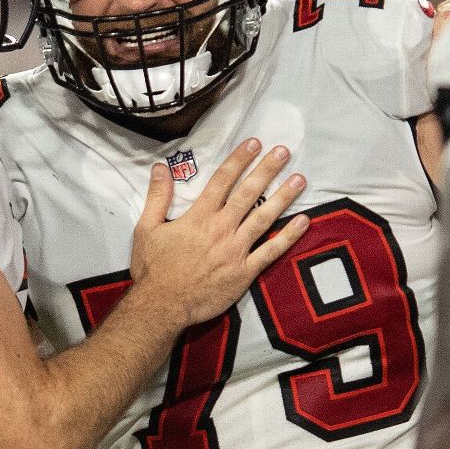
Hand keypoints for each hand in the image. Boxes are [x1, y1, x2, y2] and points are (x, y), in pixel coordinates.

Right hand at [129, 138, 309, 326]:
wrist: (162, 305)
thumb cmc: (153, 268)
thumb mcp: (146, 228)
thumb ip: (157, 197)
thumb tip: (160, 168)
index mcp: (198, 217)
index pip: (222, 181)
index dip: (238, 160)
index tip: (253, 143)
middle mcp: (221, 229)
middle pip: (247, 194)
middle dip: (266, 170)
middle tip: (283, 151)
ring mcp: (236, 251)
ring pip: (264, 218)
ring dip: (283, 197)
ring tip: (299, 179)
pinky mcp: (245, 272)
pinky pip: (271, 251)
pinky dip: (288, 236)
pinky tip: (303, 221)